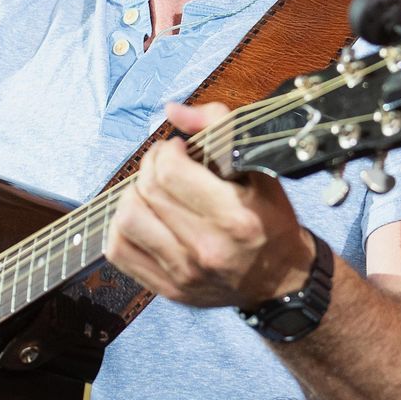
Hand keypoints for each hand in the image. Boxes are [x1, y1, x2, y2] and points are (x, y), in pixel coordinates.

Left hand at [105, 101, 314, 309]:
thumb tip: (172, 110)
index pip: (170, 171)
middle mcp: (208, 248)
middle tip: (164, 164)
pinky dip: (121, 228)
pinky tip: (142, 217)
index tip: (178, 149)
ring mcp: (185, 274)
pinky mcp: (168, 289)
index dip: (166, 151)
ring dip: (132, 196)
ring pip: (126, 220)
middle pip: (147, 191)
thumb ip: (219, 127)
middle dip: (150, 165)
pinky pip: (119, 252)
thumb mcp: (260, 169)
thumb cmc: (271, 223)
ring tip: (151, 191)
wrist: (282, 282)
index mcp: (235, 217)